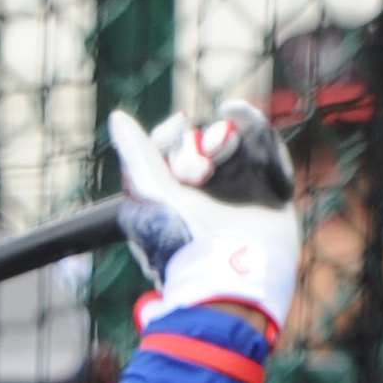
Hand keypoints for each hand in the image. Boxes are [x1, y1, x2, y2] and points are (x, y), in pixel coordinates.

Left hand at [110, 100, 300, 336]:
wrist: (232, 272)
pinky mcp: (265, 184)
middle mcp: (202, 191)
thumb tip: (117, 117)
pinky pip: (258, 140)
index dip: (171, 134)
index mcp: (170, 196)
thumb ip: (138, 155)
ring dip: (221, 135)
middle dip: (197, 142)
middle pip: (200, 141)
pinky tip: (233, 111)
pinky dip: (248, 122)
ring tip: (221, 151)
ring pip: (229, 137)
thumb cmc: (183, 240)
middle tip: (201, 168)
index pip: (170, 148)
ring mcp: (235, 187)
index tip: (178, 127)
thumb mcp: (152, 192)